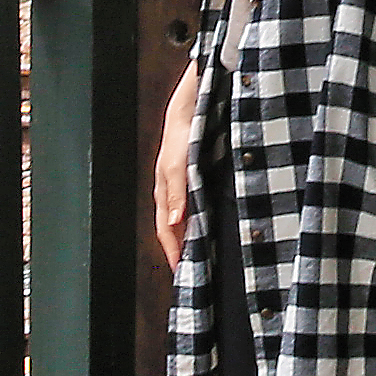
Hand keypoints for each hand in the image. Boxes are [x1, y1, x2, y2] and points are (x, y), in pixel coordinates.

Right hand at [156, 60, 201, 268]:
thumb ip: (177, 193)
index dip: (173, 251)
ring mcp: (183, 182)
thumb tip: (176, 224)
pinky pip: (196, 204)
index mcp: (163, 189)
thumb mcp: (179, 164)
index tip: (182, 273)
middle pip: (174, 227)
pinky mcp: (196, 173)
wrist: (196, 102)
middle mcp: (172, 189)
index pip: (166, 229)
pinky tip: (211, 224)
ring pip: (185, 217)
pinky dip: (201, 219)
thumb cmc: (183, 132)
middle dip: (180, 249)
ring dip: (191, 236)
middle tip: (193, 272)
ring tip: (203, 255)